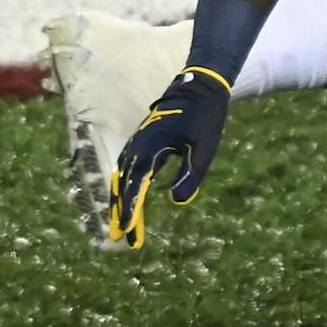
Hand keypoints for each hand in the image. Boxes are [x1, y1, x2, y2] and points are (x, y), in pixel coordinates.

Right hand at [106, 66, 232, 248]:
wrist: (200, 87)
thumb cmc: (205, 117)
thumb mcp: (203, 148)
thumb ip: (190, 174)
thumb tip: (176, 201)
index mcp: (150, 147)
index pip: (134, 185)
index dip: (130, 210)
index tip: (127, 231)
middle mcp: (138, 145)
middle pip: (122, 184)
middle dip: (121, 211)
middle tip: (122, 238)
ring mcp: (138, 142)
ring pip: (122, 176)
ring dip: (120, 200)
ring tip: (122, 225)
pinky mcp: (142, 142)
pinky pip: (128, 168)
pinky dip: (125, 186)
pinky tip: (128, 199)